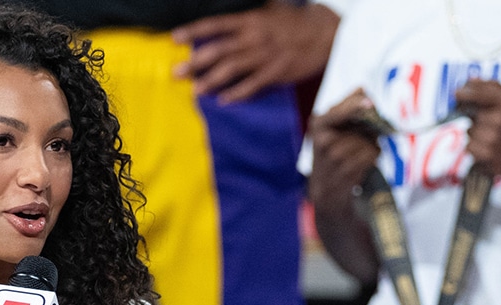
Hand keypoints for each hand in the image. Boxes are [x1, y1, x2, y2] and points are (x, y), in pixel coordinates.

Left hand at [171, 1, 338, 102]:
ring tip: (195, 90)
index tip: (174, 39)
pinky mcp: (276, 72)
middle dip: (195, 63)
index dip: (193, 31)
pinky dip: (237, 93)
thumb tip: (226, 10)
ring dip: (211, 81)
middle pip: (218, 50)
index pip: (216, 25)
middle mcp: (254, 38)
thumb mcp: (270, 9)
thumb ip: (248, 12)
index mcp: (250, 20)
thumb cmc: (294, 21)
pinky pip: (253, 85)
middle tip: (175, 72)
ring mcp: (265, 56)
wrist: (325, 33)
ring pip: (232, 69)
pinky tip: (223, 101)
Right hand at [308, 89, 381, 211]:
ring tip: (358, 153)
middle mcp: (324, 140)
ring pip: (370, 140)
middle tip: (364, 136)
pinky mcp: (348, 171)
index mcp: (319, 125)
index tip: (369, 103)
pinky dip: (373, 156)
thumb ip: (345, 108)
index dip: (356, 105)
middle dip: (370, 127)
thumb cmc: (329, 155)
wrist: (324, 191)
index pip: (339, 111)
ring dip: (372, 144)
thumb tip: (361, 88)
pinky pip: (373, 154)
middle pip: (362, 124)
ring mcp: (336, 157)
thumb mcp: (329, 130)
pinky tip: (362, 162)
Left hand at [455, 79, 500, 183]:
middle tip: (492, 125)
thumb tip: (470, 80)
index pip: (479, 93)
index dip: (464, 93)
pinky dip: (476, 149)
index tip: (457, 94)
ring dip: (477, 135)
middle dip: (477, 119)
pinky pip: (469, 147)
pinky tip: (492, 149)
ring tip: (495, 139)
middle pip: (471, 114)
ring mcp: (494, 138)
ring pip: (469, 132)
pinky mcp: (488, 155)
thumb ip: (495, 88)